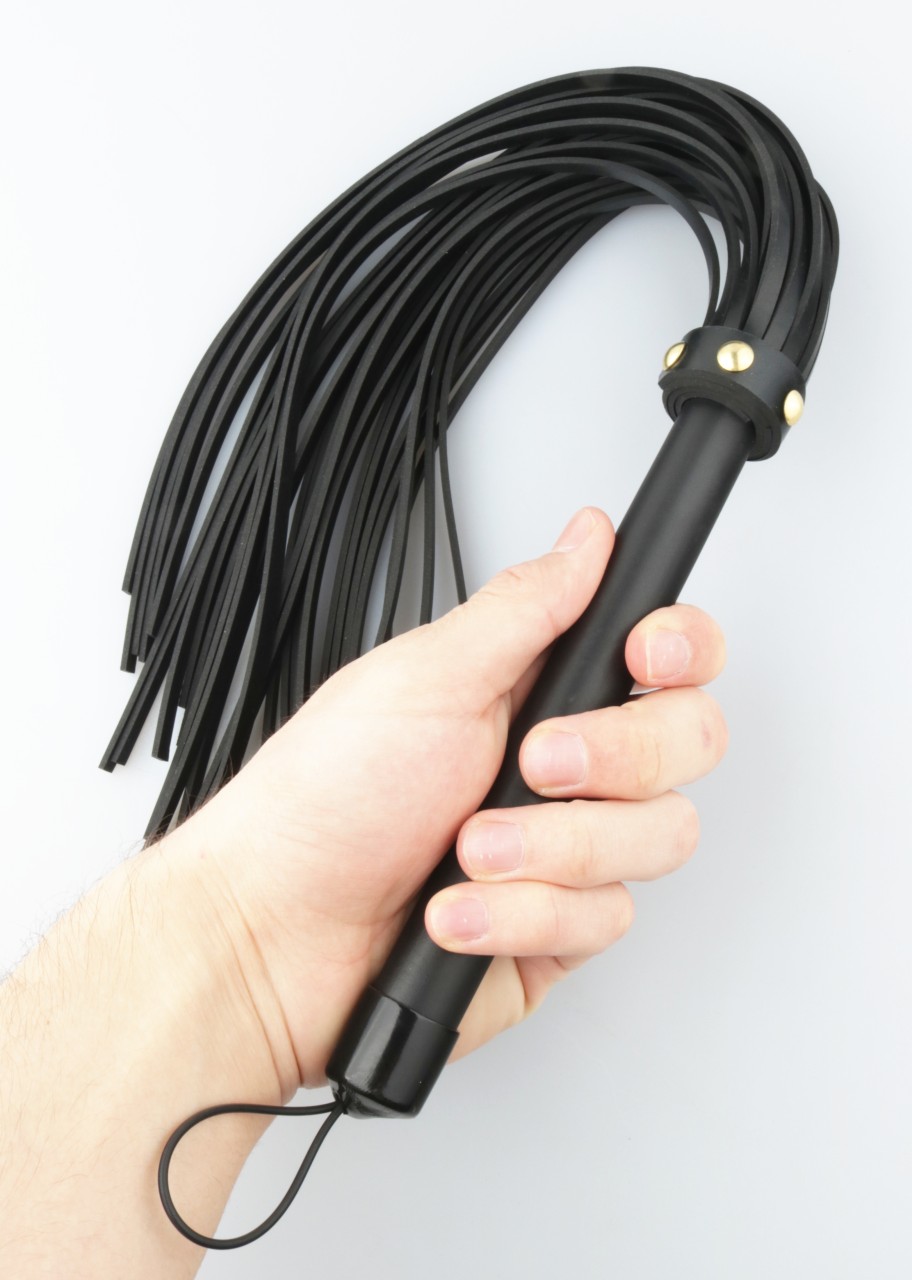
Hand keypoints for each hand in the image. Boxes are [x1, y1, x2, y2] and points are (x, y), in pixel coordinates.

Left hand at [168, 506, 727, 1095]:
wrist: (274, 935)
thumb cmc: (322, 800)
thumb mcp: (422, 680)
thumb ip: (523, 608)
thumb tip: (586, 538)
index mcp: (533, 688)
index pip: (665, 651)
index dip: (681, 647)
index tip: (645, 655)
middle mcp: (562, 764)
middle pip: (688, 740)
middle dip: (615, 756)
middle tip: (533, 763)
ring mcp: (566, 847)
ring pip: (658, 836)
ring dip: (552, 849)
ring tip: (466, 851)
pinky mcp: (560, 926)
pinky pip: (604, 917)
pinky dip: (519, 916)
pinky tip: (458, 911)